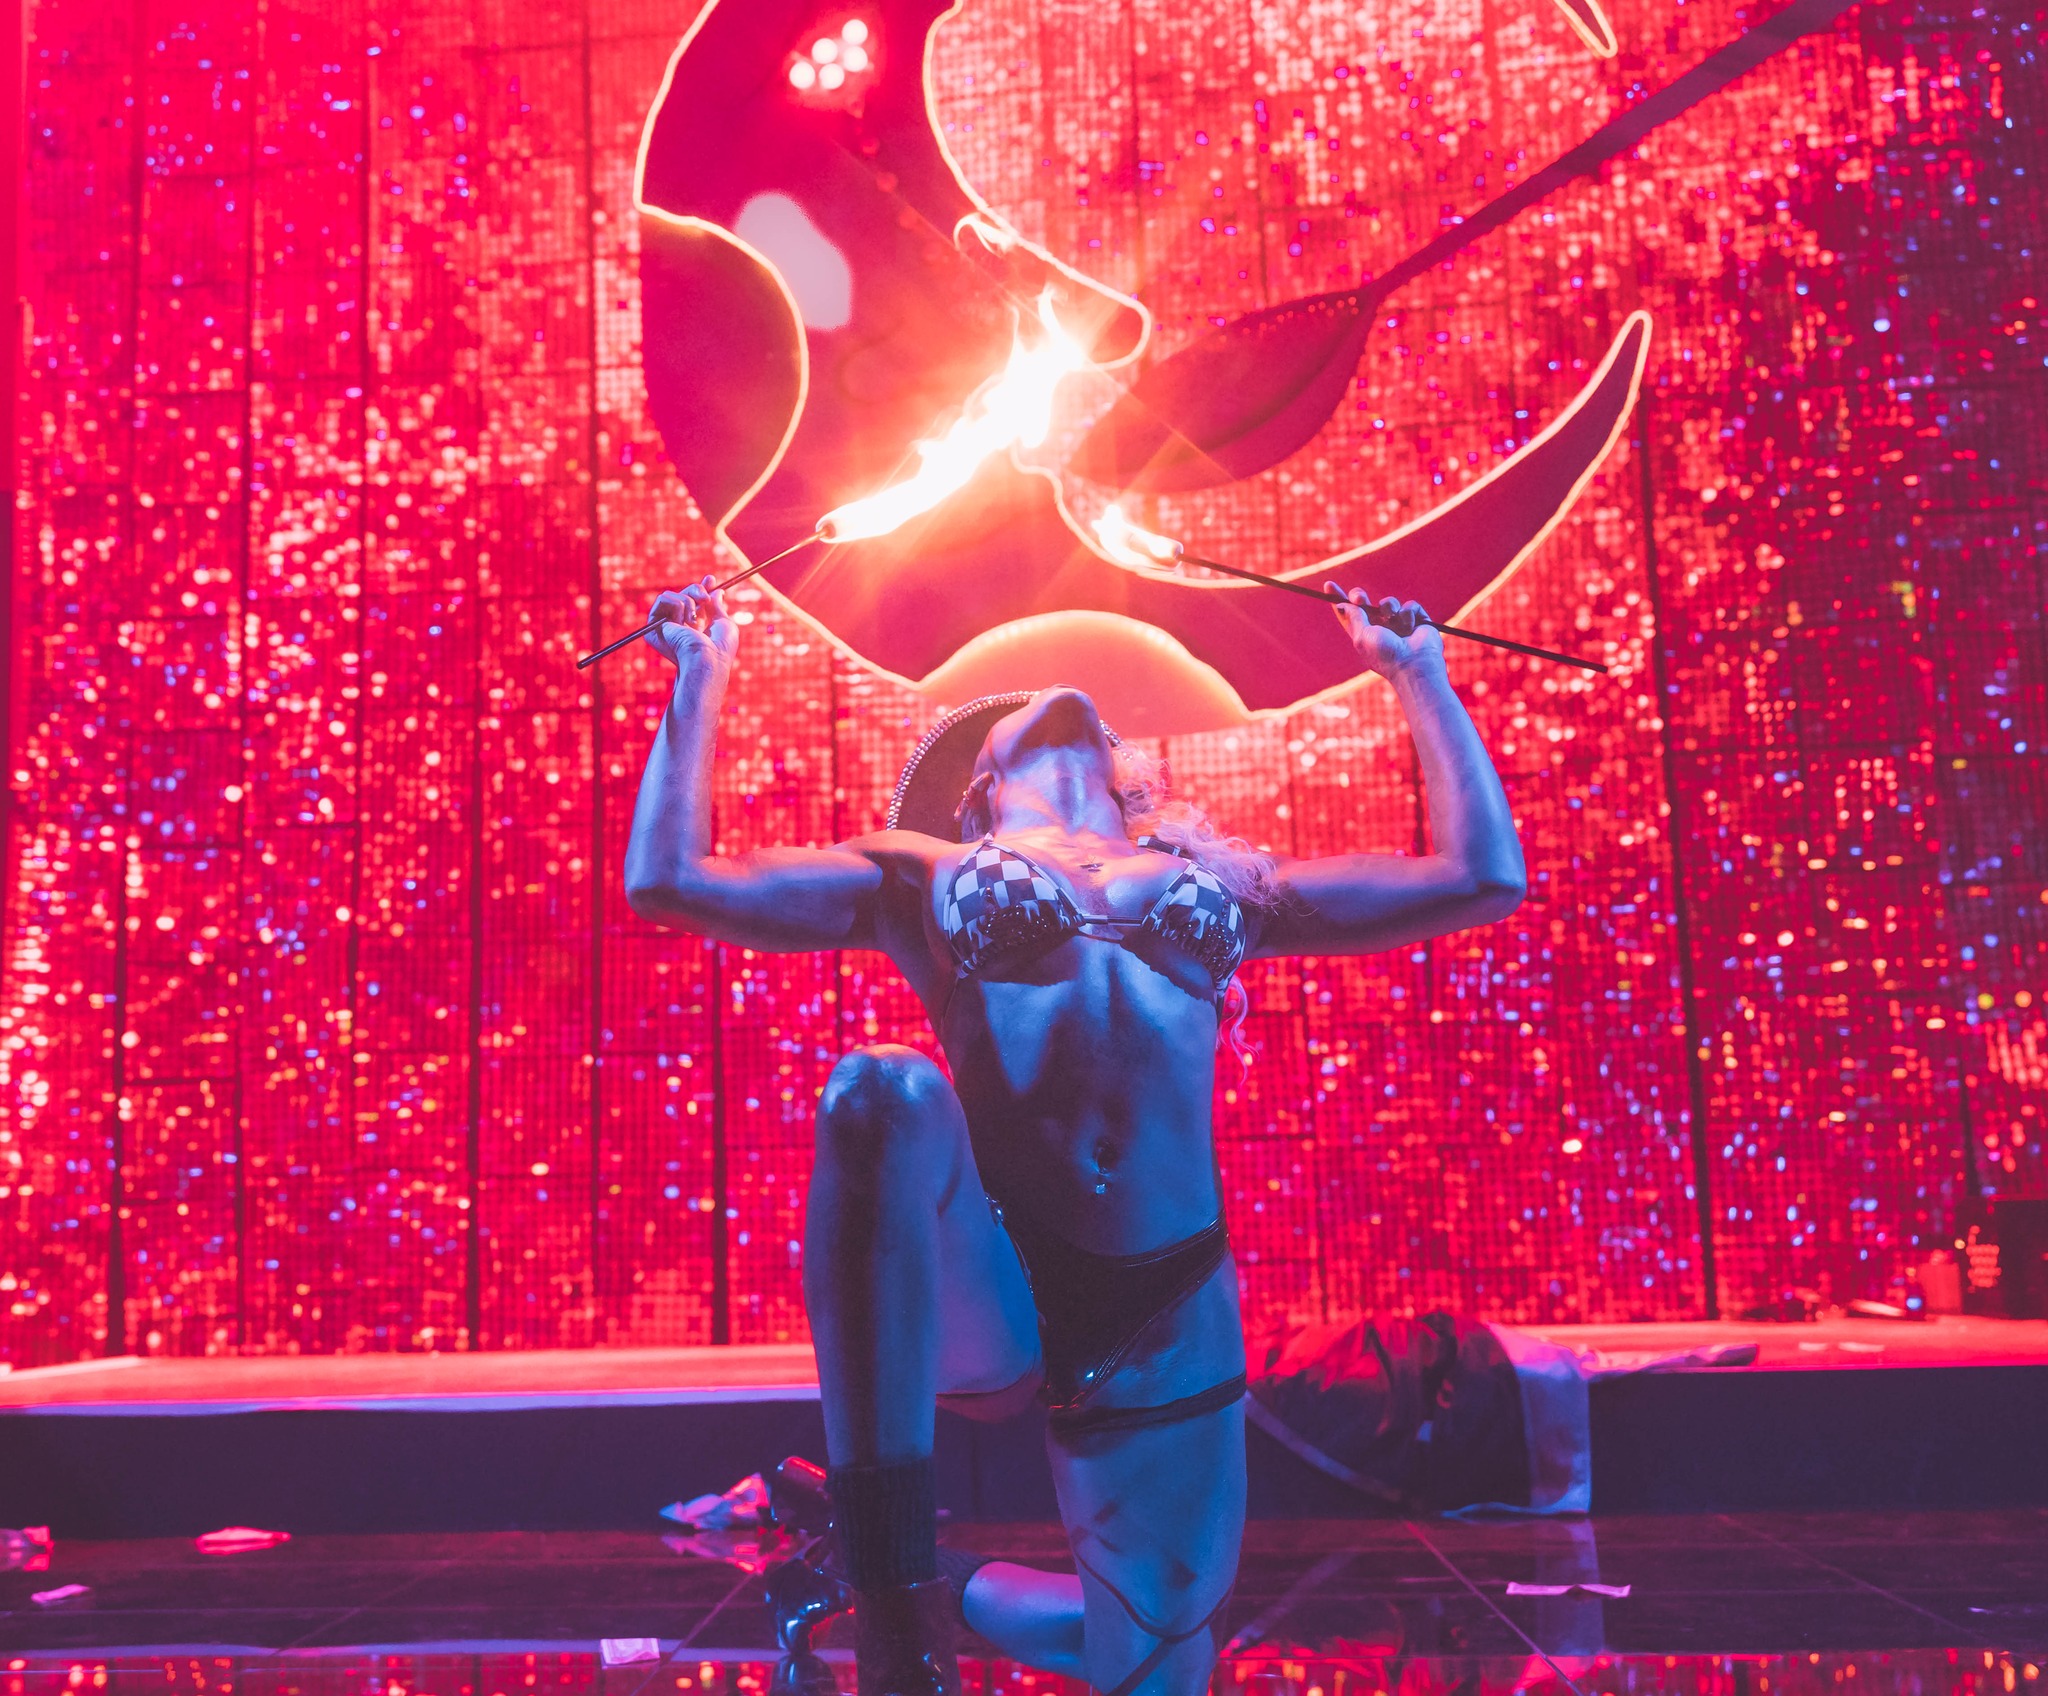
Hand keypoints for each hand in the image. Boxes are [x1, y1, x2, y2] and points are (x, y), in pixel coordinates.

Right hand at [644, 577, 737, 685]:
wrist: (706, 658)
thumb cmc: (719, 646)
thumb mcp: (725, 623)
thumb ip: (718, 607)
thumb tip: (718, 591)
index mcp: (697, 626)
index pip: (696, 602)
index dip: (702, 588)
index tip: (711, 579)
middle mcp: (681, 625)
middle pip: (685, 594)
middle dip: (697, 590)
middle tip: (705, 598)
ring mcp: (667, 624)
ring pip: (674, 594)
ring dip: (688, 601)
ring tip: (694, 620)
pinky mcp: (655, 624)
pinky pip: (663, 599)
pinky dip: (676, 604)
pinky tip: (682, 621)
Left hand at [1328, 587, 1444, 679]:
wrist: (1414, 664)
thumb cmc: (1385, 654)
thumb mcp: (1362, 636)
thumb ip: (1353, 617)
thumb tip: (1343, 604)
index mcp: (1363, 634)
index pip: (1348, 614)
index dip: (1338, 599)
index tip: (1329, 585)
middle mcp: (1379, 628)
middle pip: (1364, 603)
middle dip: (1359, 596)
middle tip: (1359, 598)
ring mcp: (1398, 624)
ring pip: (1389, 602)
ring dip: (1389, 606)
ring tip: (1393, 618)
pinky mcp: (1416, 621)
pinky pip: (1410, 606)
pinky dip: (1408, 613)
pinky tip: (1410, 627)